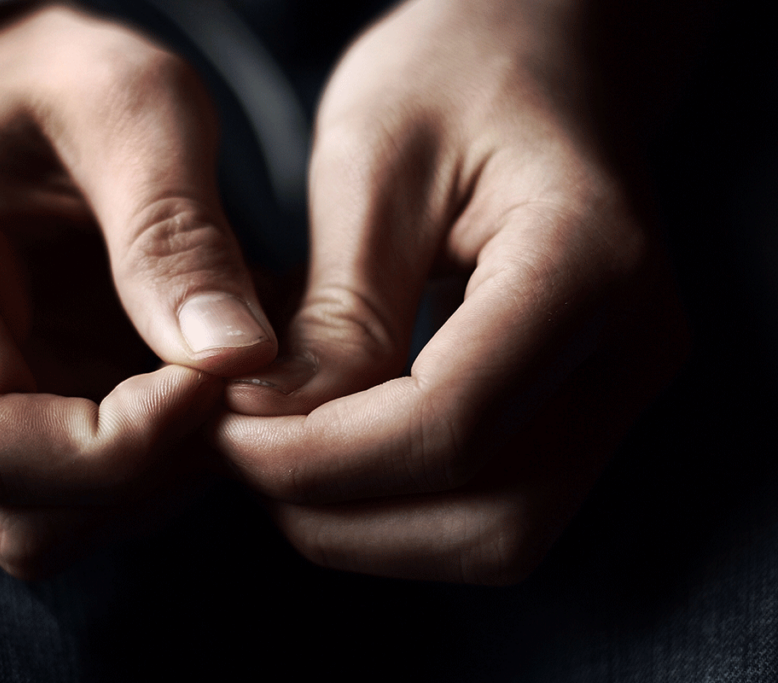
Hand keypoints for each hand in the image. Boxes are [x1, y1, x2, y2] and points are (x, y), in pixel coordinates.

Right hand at [0, 6, 275, 577]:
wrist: (31, 102)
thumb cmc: (73, 84)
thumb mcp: (137, 109)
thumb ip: (175, 232)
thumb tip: (237, 361)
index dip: (123, 444)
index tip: (221, 376)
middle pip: (25, 511)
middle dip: (153, 468)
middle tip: (230, 374)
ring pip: (56, 524)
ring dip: (162, 472)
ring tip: (214, 368)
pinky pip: (81, 500)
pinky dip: (157, 464)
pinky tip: (191, 382)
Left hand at [216, 0, 687, 582]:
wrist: (539, 56)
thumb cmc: (458, 74)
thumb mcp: (373, 161)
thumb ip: (338, 308)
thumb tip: (273, 427)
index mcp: (587, 266)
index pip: (449, 426)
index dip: (318, 458)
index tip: (223, 431)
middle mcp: (629, 352)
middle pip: (489, 519)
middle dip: (339, 510)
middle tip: (241, 450)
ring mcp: (614, 392)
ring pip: (494, 538)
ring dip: (365, 523)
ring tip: (278, 451)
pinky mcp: (581, 410)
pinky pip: (493, 510)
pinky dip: (395, 506)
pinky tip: (329, 449)